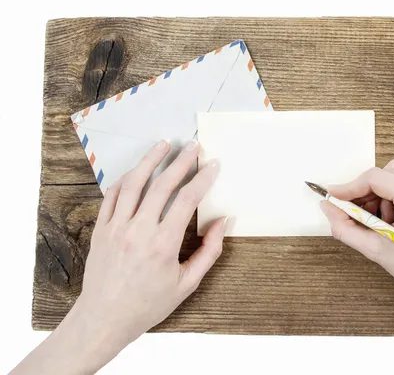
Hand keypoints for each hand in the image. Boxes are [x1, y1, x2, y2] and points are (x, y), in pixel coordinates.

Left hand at [76, 140, 224, 348]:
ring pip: (134, 183)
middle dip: (181, 162)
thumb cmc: (148, 304)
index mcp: (163, 244)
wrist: (104, 318)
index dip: (203, 178)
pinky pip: (112, 195)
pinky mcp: (100, 229)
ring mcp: (116, 227)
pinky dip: (126, 179)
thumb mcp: (187, 284)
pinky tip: (137, 170)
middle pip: (162, 185)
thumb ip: (209, 251)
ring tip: (164, 144)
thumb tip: (223, 222)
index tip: (214, 164)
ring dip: (150, 160)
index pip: (187, 200)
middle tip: (193, 146)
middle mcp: (139, 230)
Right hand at [320, 159, 393, 314]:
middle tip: (356, 215)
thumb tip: (329, 208)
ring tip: (379, 222)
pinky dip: (393, 196)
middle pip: (386, 172)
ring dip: (380, 194)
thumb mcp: (380, 252)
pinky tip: (393, 220)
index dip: (350, 187)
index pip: (376, 178)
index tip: (334, 198)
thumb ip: (347, 228)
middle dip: (366, 191)